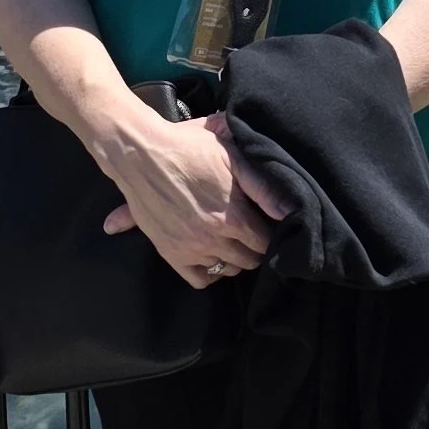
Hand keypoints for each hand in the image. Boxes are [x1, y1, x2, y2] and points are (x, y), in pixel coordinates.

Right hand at [100, 108, 283, 288]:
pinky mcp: (170, 253)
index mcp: (233, 216)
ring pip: (227, 270)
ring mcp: (190, 248)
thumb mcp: (231, 155)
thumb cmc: (188, 147)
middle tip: (250, 233)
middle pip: (250, 260)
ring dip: (234, 258)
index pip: (265, 242)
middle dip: (255, 248)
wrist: (139, 154)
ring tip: (231, 241)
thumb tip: (288, 211)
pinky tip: (210, 256)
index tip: (265, 224)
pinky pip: (199, 280)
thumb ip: (262, 185)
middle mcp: (213, 238)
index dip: (269, 233)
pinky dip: (209, 273)